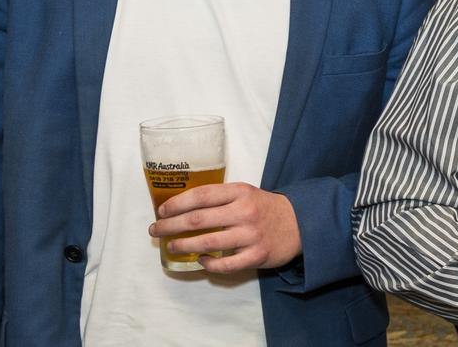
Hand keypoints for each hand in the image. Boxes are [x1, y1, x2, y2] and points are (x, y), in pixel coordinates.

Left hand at [150, 182, 300, 272]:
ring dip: (183, 245)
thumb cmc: (265, 208)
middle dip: (170, 226)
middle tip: (155, 230)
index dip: (176, 204)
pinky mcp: (257, 255)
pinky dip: (209, 264)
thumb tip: (181, 209)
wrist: (301, 223)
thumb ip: (220, 198)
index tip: (161, 211)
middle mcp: (244, 212)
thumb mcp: (246, 193)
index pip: (201, 196)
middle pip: (198, 220)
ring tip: (171, 246)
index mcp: (240, 192)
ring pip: (207, 242)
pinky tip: (201, 260)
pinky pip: (225, 264)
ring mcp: (251, 235)